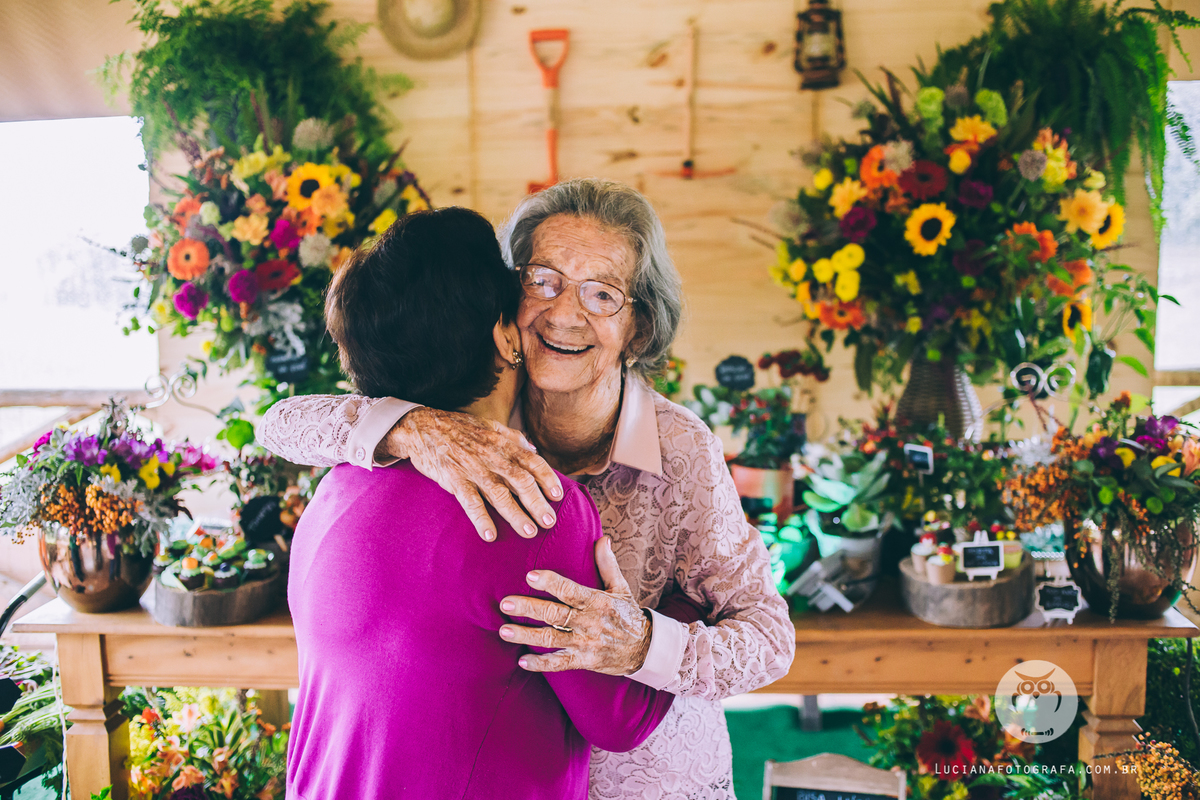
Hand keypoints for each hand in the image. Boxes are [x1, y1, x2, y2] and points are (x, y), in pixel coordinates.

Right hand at [380, 407, 562, 541]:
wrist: (423, 427)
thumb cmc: (460, 428)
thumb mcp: (490, 426)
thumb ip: (513, 438)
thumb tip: (534, 450)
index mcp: (503, 444)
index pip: (532, 461)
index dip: (547, 478)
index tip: (558, 495)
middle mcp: (492, 457)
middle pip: (520, 481)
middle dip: (536, 502)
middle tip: (549, 522)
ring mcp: (473, 469)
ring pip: (499, 494)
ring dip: (515, 514)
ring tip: (529, 532)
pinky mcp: (453, 479)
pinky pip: (469, 502)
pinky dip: (480, 518)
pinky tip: (489, 535)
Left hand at [499, 537, 651, 675]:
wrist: (645, 648)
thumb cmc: (628, 614)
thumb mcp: (620, 587)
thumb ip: (607, 564)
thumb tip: (602, 538)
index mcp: (597, 601)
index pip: (570, 591)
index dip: (550, 583)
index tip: (530, 576)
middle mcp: (588, 622)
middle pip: (554, 614)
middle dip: (529, 609)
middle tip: (506, 603)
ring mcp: (584, 643)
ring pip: (551, 639)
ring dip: (526, 635)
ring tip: (505, 630)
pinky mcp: (583, 660)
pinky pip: (559, 663)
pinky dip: (541, 663)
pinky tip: (522, 661)